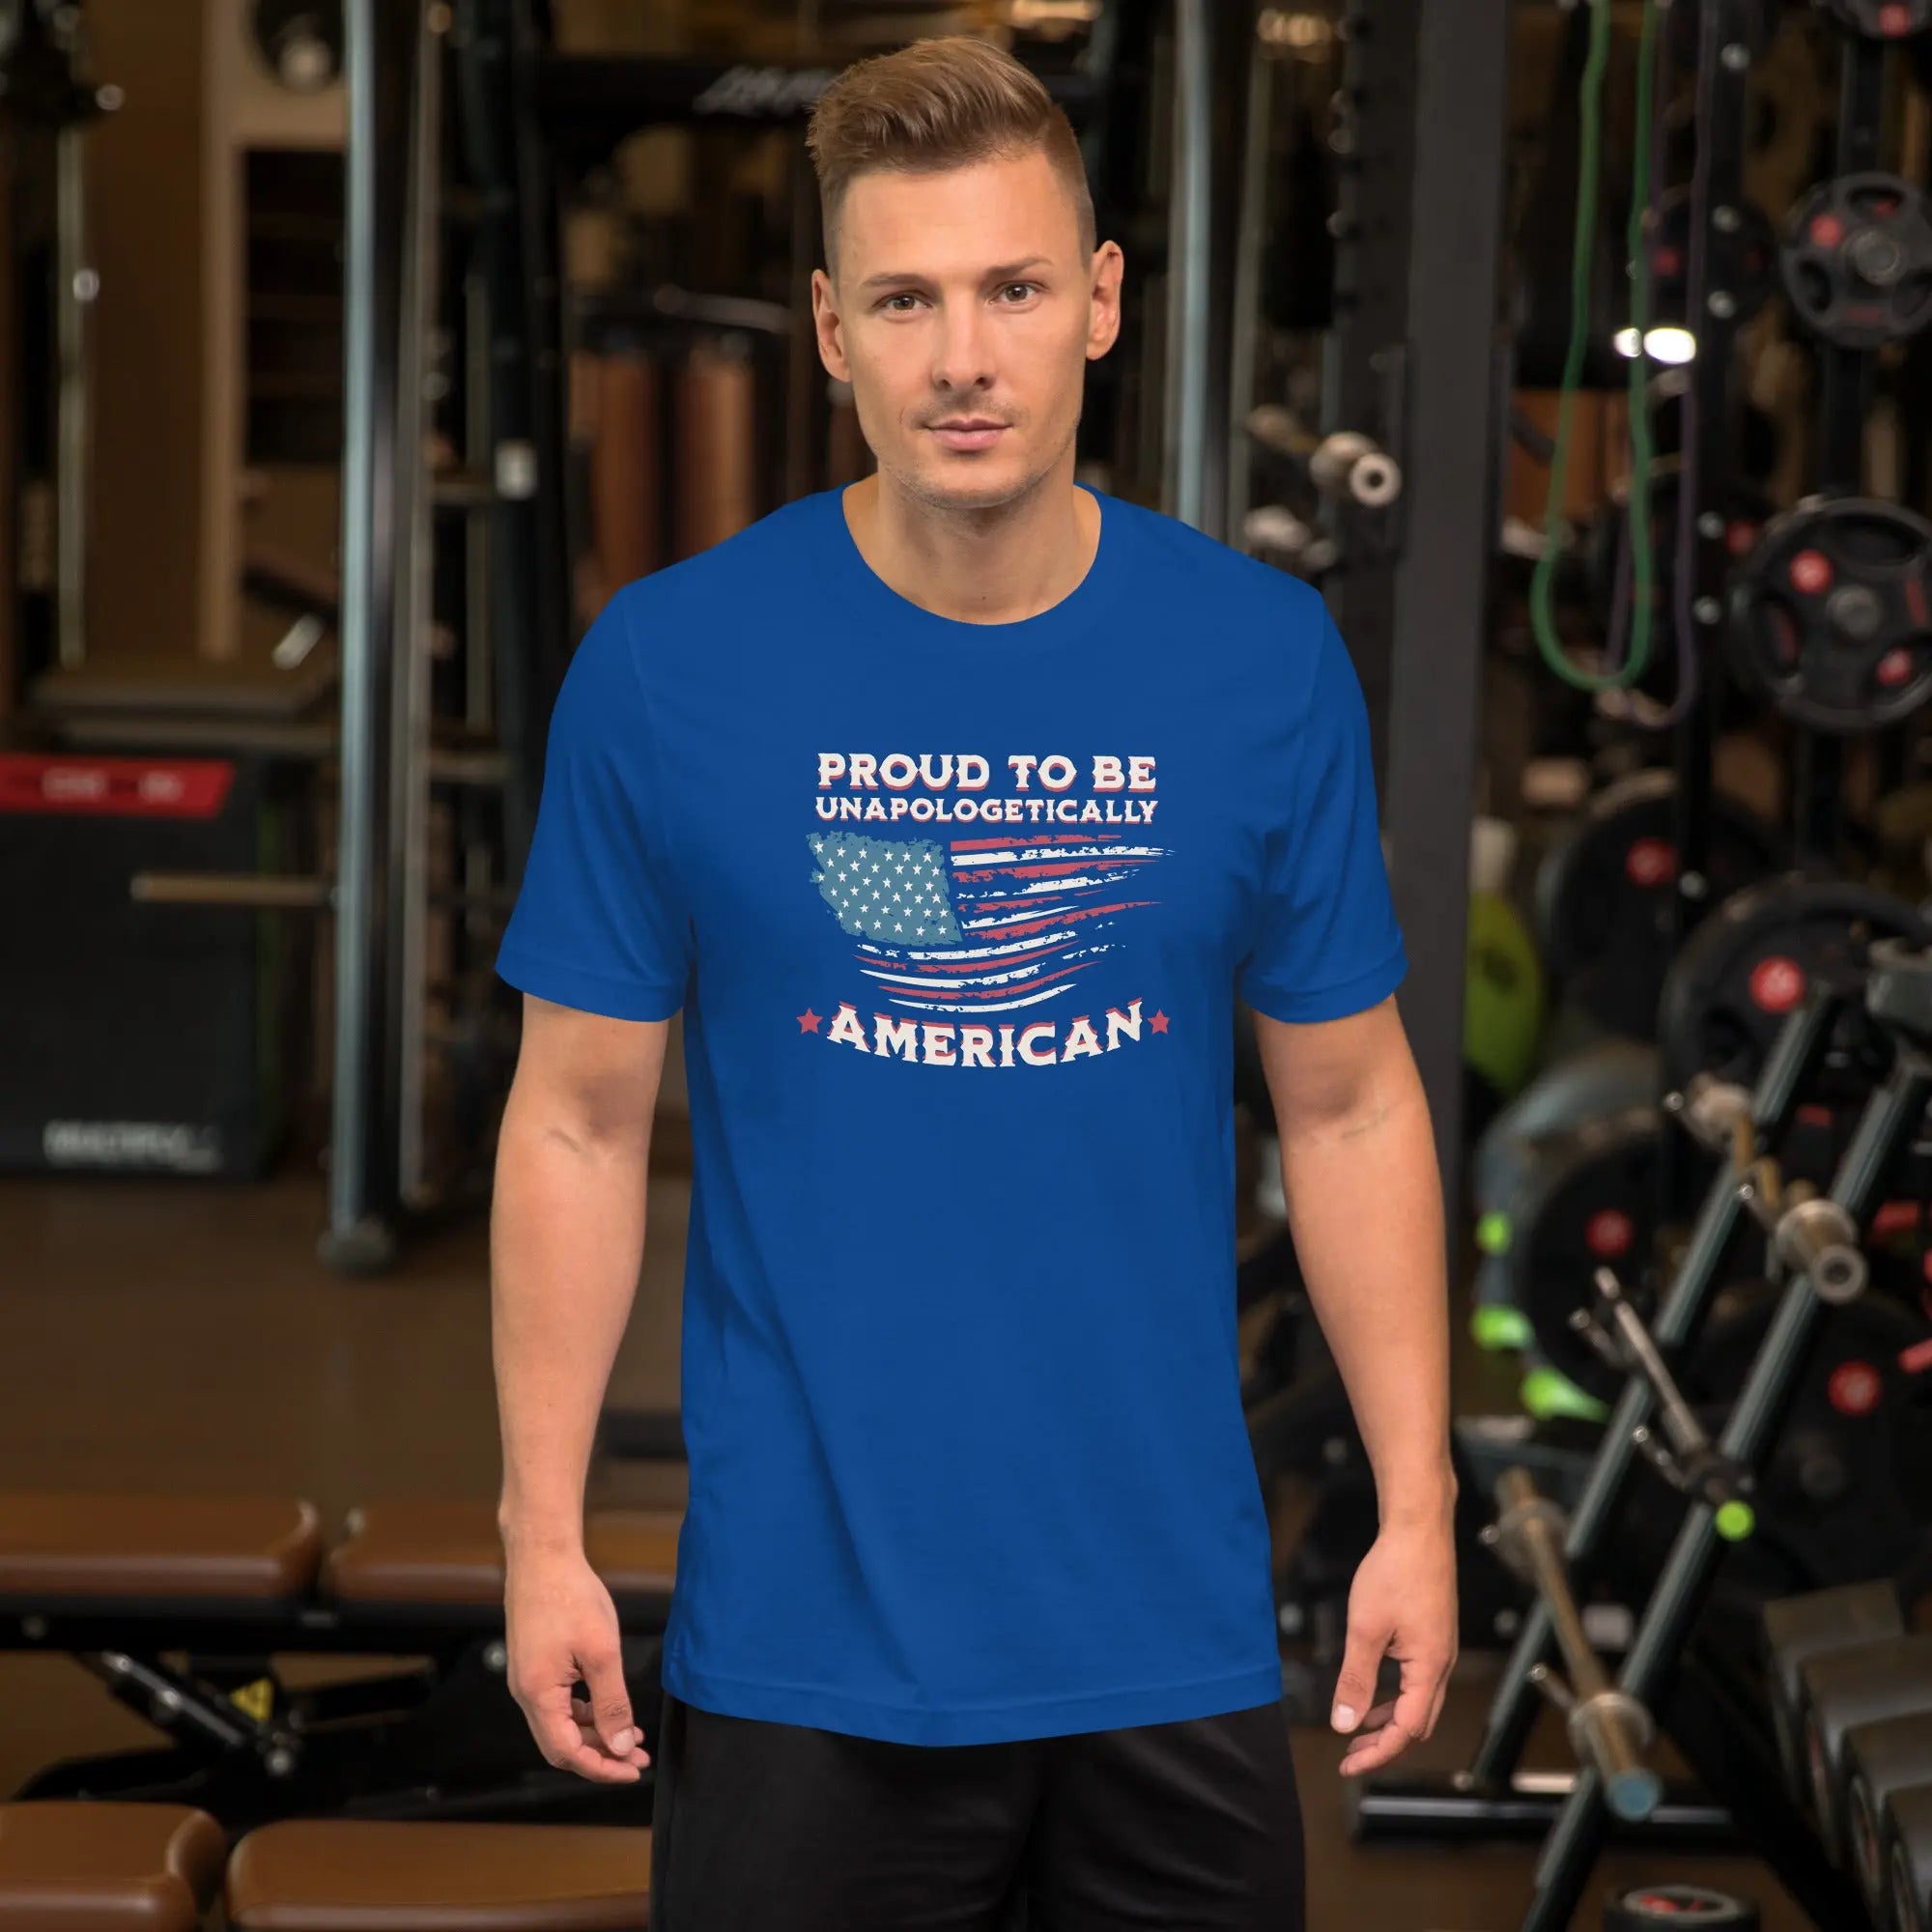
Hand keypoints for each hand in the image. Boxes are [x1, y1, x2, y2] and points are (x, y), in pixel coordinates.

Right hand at [504, 1544, 650, 1782]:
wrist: (543, 1556)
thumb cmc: (571, 1597)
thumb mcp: (601, 1652)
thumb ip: (612, 1703)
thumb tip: (620, 1746)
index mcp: (538, 1695)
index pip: (568, 1752)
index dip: (601, 1767)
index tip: (632, 1770)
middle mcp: (526, 1694)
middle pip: (562, 1744)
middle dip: (601, 1755)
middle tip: (637, 1757)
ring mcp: (528, 1679)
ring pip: (561, 1724)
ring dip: (595, 1733)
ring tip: (631, 1734)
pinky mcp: (534, 1665)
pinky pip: (558, 1704)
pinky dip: (584, 1712)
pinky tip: (609, 1708)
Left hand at [1331, 1515, 1457, 1776]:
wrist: (1419, 1529)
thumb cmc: (1395, 1571)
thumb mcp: (1365, 1629)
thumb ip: (1355, 1679)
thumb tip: (1344, 1723)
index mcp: (1429, 1668)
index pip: (1406, 1730)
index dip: (1377, 1752)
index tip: (1347, 1765)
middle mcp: (1442, 1664)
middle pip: (1417, 1724)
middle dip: (1385, 1744)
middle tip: (1350, 1755)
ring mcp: (1440, 1649)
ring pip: (1419, 1703)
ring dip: (1390, 1721)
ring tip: (1358, 1729)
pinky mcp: (1433, 1635)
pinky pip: (1417, 1681)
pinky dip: (1395, 1696)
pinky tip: (1373, 1691)